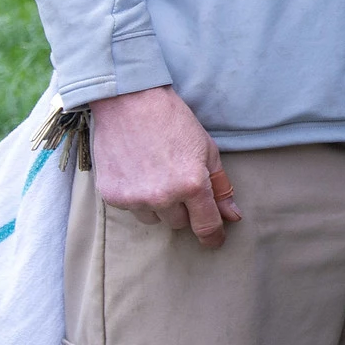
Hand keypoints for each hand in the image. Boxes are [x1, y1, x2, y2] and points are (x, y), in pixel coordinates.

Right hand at [86, 85, 236, 245]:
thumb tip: (232, 216)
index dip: (213, 237)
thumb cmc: (174, 122)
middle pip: (179, 224)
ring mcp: (135, 198)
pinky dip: (136, 197)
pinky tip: (136, 171)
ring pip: (154, 219)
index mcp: (192, 185)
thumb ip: (220, 187)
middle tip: (177, 179)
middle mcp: (163, 196)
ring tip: (154, 173)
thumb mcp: (207, 150)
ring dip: (158, 205)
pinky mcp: (112, 197)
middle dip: (183, 208)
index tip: (215, 242)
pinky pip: (131, 210)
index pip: (206, 226)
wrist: (129, 103)